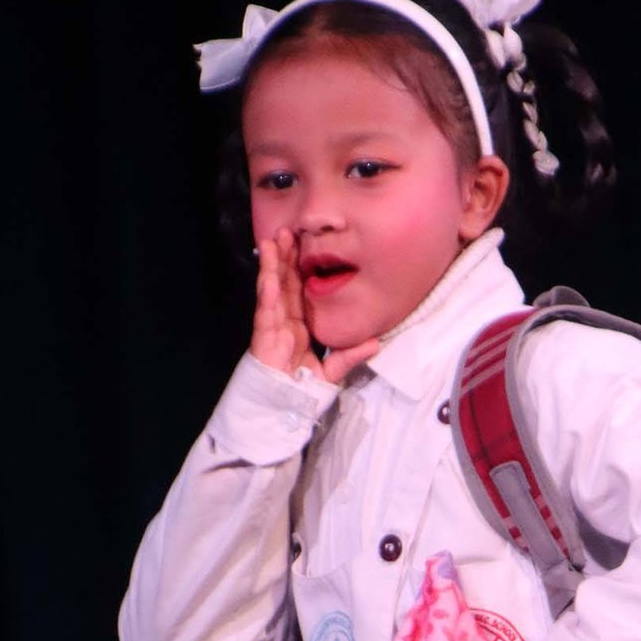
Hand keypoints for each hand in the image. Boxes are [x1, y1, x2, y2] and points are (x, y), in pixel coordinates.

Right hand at [250, 227, 379, 385]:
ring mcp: (272, 328)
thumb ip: (351, 356)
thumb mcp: (332, 371)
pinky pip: (266, 313)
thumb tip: (377, 342)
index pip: (298, 290)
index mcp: (298, 324)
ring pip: (271, 290)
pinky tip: (270, 277)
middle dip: (284, 257)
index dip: (299, 267)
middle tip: (287, 230)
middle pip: (283, 283)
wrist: (283, 410)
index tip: (304, 244)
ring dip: (272, 266)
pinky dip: (268, 294)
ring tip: (273, 241)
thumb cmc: (302, 390)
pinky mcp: (263, 339)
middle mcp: (283, 321)